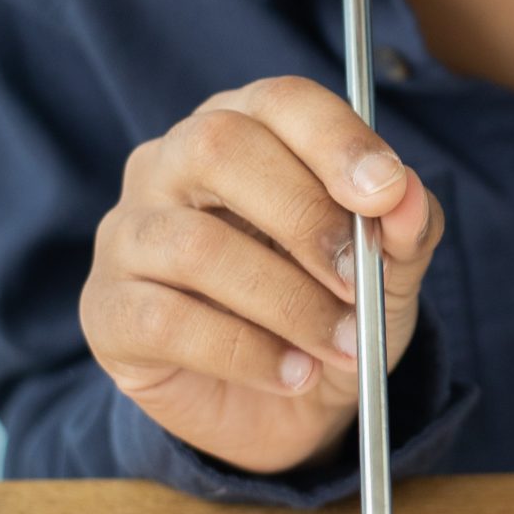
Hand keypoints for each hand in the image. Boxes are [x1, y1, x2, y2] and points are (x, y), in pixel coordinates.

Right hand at [80, 75, 443, 475]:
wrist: (284, 412)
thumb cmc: (329, 312)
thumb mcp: (387, 274)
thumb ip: (403, 230)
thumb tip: (406, 196)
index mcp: (243, 129)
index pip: (279, 101)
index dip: (334, 139)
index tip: (385, 192)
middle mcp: (169, 166)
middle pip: (219, 147)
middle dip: (305, 217)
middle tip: (361, 284)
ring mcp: (128, 235)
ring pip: (194, 243)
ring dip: (286, 302)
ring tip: (341, 346)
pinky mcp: (107, 310)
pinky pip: (166, 319)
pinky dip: (245, 352)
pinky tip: (292, 374)